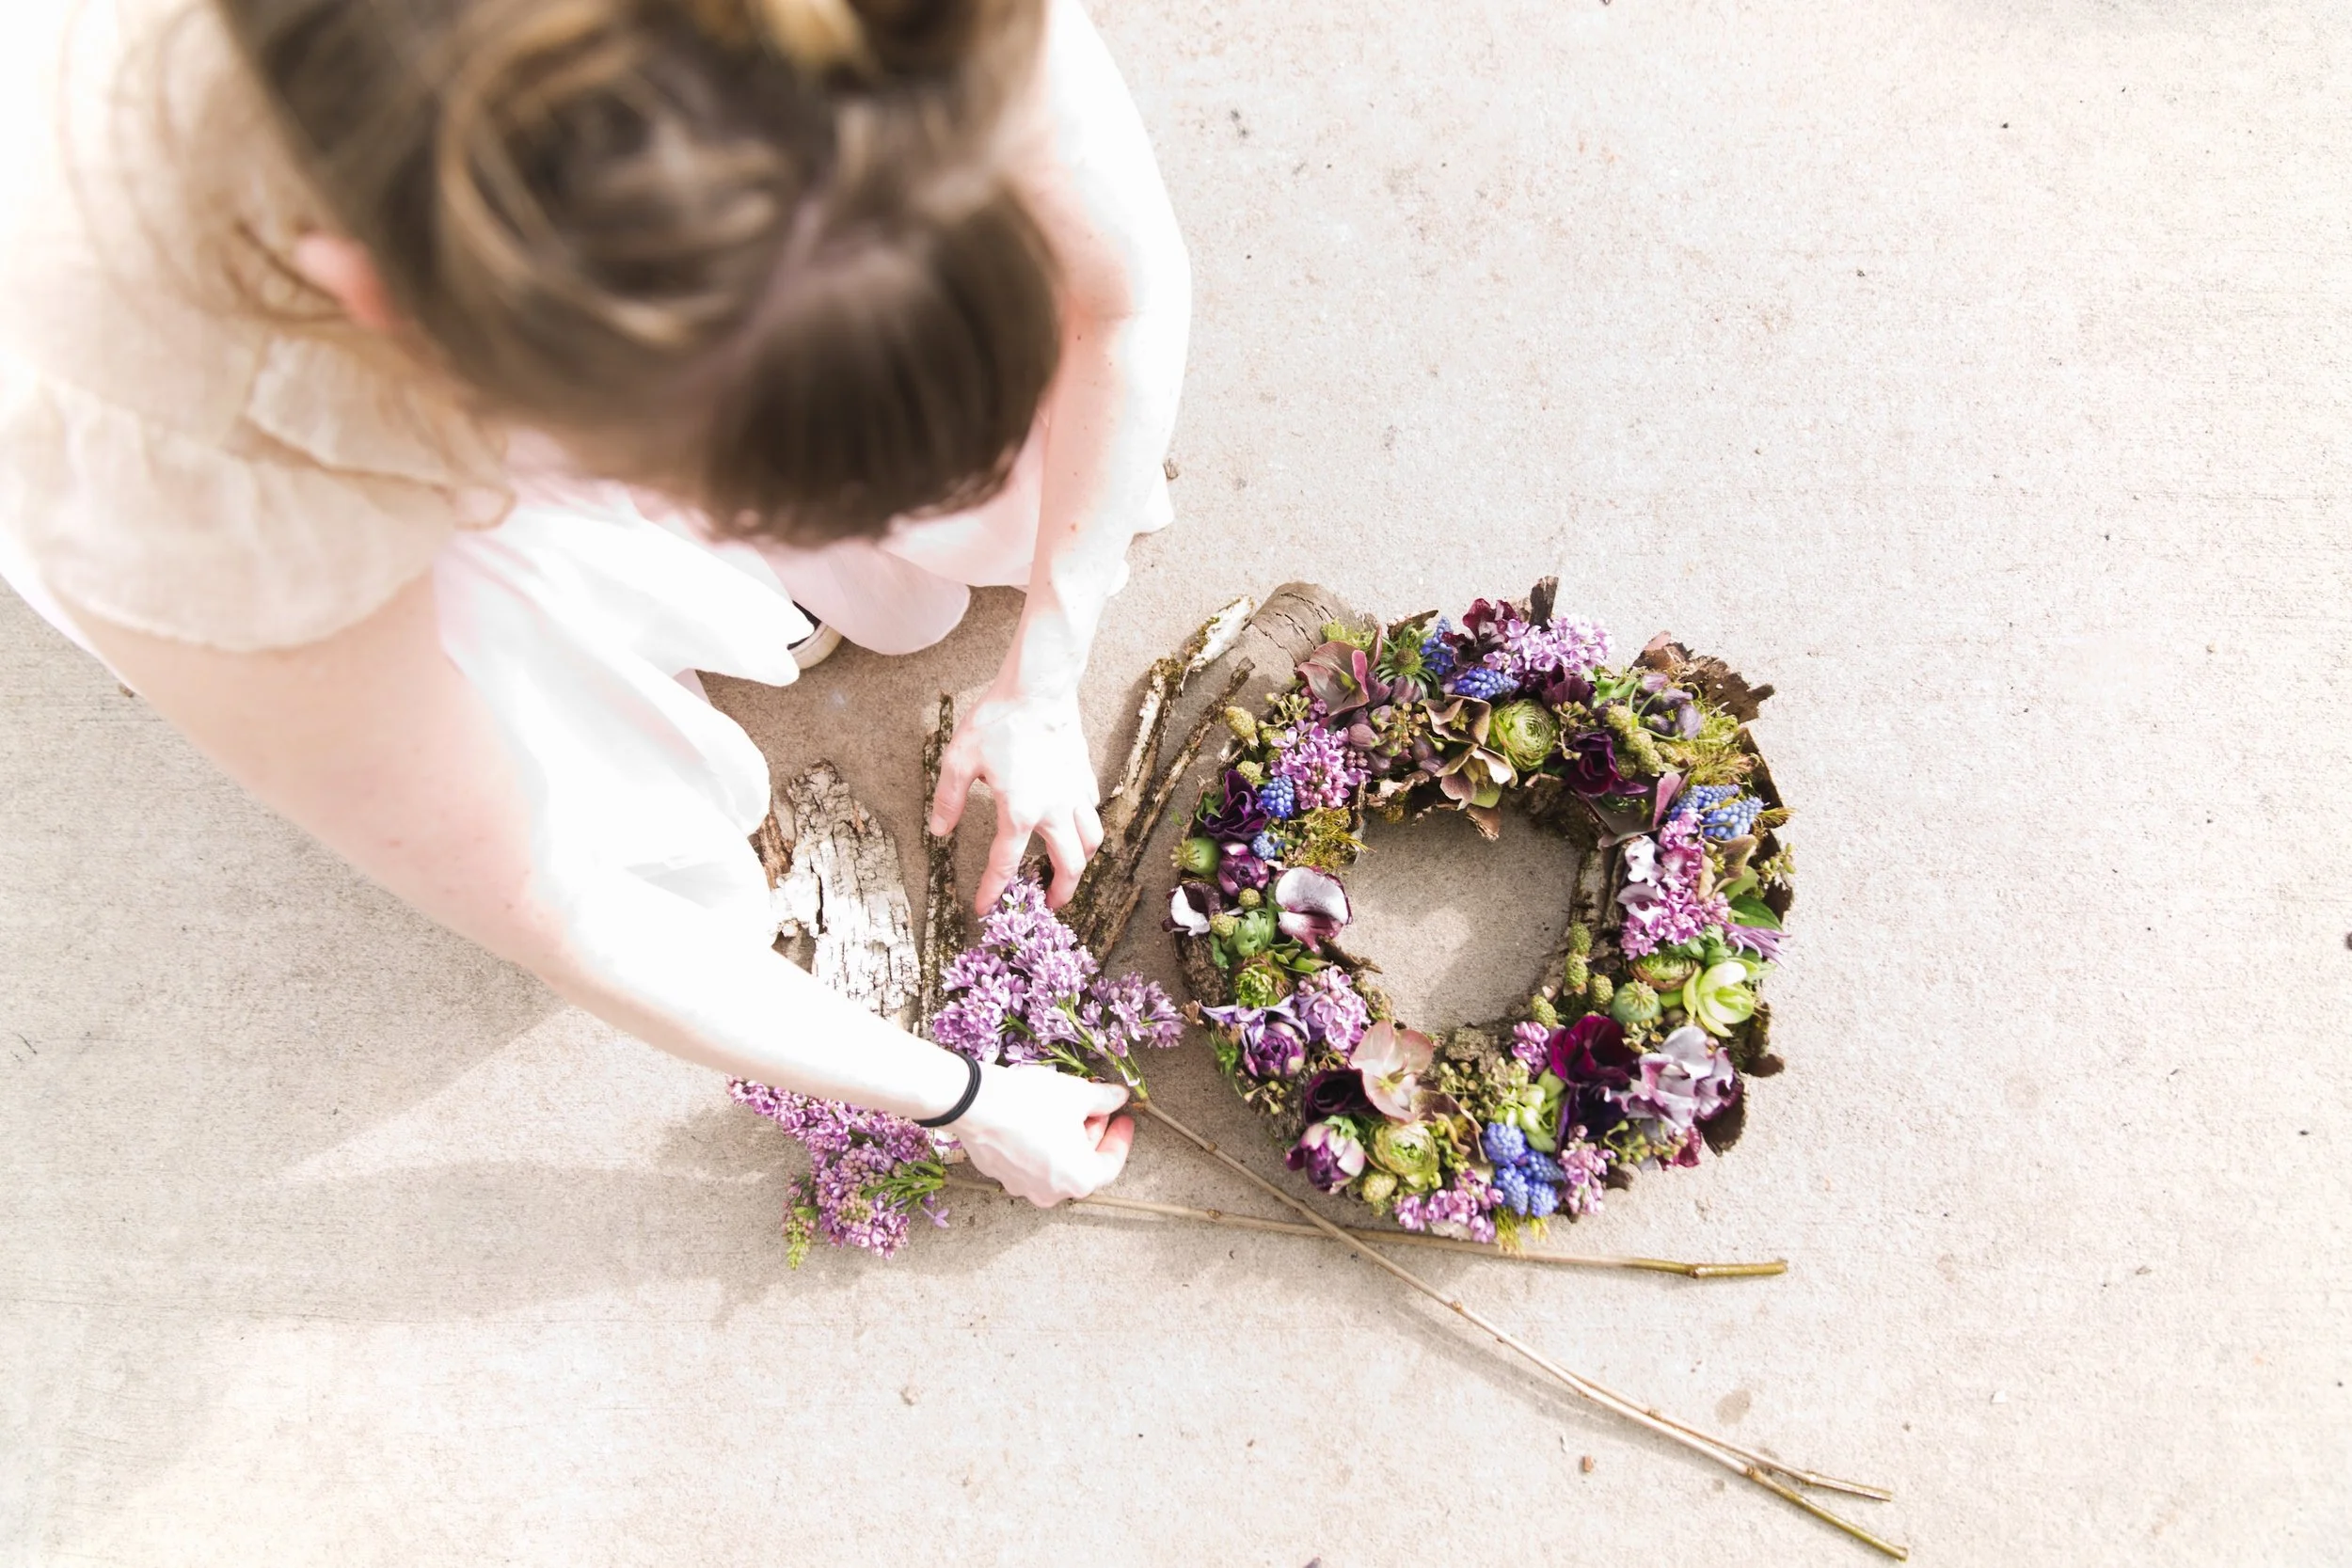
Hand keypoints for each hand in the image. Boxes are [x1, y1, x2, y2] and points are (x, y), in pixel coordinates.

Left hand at [929, 688, 1104, 910]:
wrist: (1038, 689)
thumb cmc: (998, 721)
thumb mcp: (959, 760)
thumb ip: (948, 799)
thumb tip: (939, 831)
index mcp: (1019, 812)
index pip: (1005, 865)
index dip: (992, 891)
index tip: (984, 907)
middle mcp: (1053, 810)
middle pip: (1068, 865)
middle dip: (1061, 891)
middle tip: (1050, 904)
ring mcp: (1074, 793)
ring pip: (1091, 841)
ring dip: (1082, 862)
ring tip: (1069, 870)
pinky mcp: (1084, 776)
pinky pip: (1092, 810)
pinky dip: (1086, 824)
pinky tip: (1073, 823)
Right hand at [954, 1065, 1133, 1205]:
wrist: (974, 1103)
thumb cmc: (1031, 1102)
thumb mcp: (1077, 1094)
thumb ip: (1104, 1099)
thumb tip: (1118, 1097)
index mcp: (1078, 1179)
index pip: (1111, 1164)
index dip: (1121, 1138)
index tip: (1124, 1118)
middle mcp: (1051, 1192)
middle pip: (1082, 1165)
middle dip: (1093, 1135)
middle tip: (1095, 1108)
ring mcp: (1022, 1186)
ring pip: (1055, 1164)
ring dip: (1067, 1140)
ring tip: (1066, 1109)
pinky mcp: (1000, 1174)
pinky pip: (1030, 1161)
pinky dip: (1042, 1143)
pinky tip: (1039, 1118)